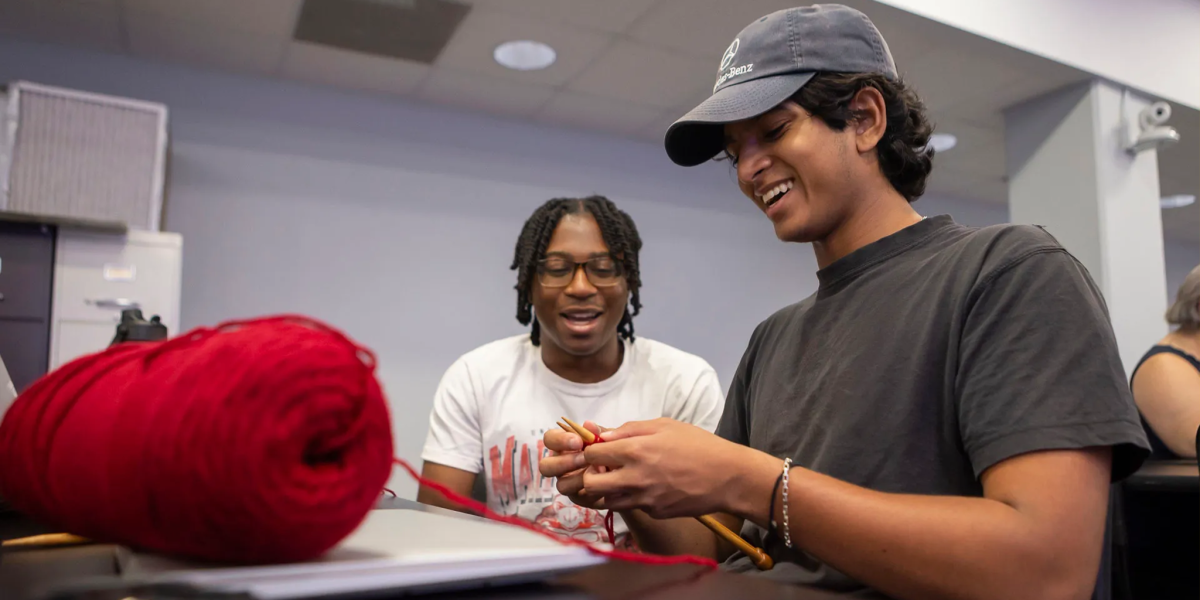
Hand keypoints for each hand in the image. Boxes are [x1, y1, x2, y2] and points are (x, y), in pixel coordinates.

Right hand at [539, 421, 610, 508]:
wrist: (627, 470)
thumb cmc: (612, 449)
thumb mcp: (607, 438)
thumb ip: (597, 431)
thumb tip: (588, 424)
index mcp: (563, 445)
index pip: (549, 439)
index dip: (560, 440)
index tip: (578, 441)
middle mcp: (560, 465)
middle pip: (546, 467)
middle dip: (564, 462)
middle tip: (585, 458)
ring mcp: (568, 483)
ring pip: (561, 485)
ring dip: (579, 478)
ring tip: (598, 471)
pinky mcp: (579, 498)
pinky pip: (579, 498)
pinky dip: (592, 490)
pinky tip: (605, 483)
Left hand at [581, 418, 772, 518]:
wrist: (728, 477)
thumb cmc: (699, 445)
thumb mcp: (665, 425)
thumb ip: (630, 429)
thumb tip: (603, 435)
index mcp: (636, 450)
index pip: (591, 455)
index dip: (590, 452)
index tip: (598, 450)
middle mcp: (635, 478)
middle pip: (590, 484)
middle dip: (591, 475)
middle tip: (603, 468)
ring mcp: (644, 499)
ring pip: (607, 501)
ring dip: (607, 490)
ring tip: (621, 478)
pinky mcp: (654, 512)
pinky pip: (632, 506)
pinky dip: (632, 497)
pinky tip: (647, 486)